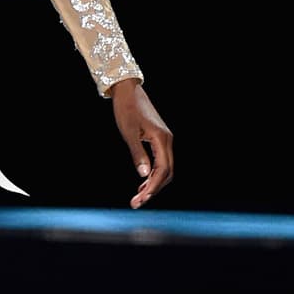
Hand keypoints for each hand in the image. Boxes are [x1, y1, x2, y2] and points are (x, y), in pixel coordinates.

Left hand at [109, 78, 172, 208]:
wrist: (127, 90)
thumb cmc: (126, 109)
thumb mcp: (128, 133)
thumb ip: (137, 154)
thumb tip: (143, 175)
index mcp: (161, 139)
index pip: (162, 170)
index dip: (153, 187)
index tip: (141, 200)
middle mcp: (167, 141)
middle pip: (167, 173)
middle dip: (153, 190)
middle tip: (136, 203)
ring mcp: (164, 140)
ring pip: (165, 169)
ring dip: (153, 184)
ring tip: (138, 196)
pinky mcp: (159, 139)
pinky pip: (161, 161)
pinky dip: (153, 174)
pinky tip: (142, 182)